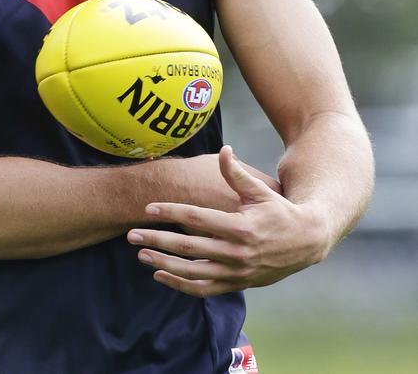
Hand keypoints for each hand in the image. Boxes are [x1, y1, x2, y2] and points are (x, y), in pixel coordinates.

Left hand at [127, 145, 329, 297]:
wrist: (307, 242)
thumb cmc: (280, 210)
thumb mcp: (261, 190)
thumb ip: (237, 173)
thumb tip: (224, 149)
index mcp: (240, 226)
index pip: (197, 219)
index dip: (171, 212)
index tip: (149, 208)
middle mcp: (236, 252)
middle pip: (188, 247)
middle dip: (157, 241)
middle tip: (131, 235)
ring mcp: (236, 272)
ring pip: (192, 272)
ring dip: (164, 265)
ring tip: (142, 255)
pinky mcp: (238, 284)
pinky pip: (204, 288)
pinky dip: (181, 285)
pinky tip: (162, 276)